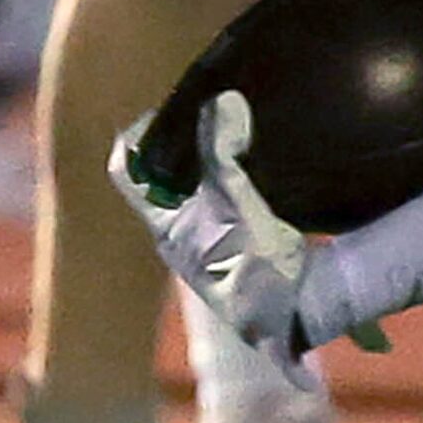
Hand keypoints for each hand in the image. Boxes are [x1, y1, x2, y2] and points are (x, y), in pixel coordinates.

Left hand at [111, 91, 309, 349]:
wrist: (294, 322)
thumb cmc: (258, 276)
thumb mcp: (240, 211)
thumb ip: (225, 158)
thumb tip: (222, 100)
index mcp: (165, 225)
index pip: (128, 169)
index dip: (138, 134)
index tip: (172, 108)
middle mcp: (178, 230)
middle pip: (161, 171)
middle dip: (181, 137)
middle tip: (210, 107)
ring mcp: (206, 238)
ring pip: (193, 182)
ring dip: (208, 153)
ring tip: (235, 123)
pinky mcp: (235, 242)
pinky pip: (221, 195)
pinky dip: (231, 170)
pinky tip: (256, 155)